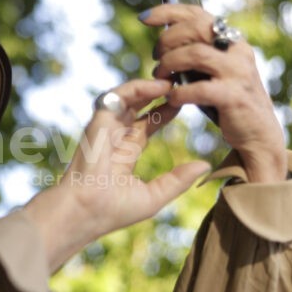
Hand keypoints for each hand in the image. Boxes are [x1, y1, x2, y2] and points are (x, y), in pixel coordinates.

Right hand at [23, 78, 210, 271]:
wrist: (86, 210)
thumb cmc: (114, 210)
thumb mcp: (154, 195)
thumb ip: (178, 179)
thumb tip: (205, 165)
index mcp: (124, 154)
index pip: (146, 125)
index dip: (163, 113)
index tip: (183, 103)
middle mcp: (113, 137)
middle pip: (136, 106)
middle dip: (157, 94)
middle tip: (181, 85)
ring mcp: (106, 127)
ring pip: (127, 96)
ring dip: (149, 86)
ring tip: (173, 82)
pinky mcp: (99, 121)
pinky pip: (118, 96)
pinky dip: (138, 87)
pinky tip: (158, 87)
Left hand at [141, 4, 286, 182]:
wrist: (258, 134)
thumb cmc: (228, 101)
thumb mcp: (215, 71)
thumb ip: (197, 53)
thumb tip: (165, 40)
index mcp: (232, 41)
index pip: (198, 14)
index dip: (169, 12)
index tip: (144, 17)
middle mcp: (238, 51)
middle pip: (195, 28)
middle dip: (166, 40)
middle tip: (155, 58)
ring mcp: (238, 72)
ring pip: (194, 54)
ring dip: (169, 64)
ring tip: (160, 77)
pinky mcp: (234, 96)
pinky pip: (198, 88)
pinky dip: (179, 92)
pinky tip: (172, 98)